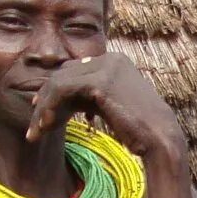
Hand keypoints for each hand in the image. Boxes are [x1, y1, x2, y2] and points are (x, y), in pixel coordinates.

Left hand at [24, 49, 187, 163]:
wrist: (160, 139)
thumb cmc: (140, 129)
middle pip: (64, 74)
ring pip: (58, 82)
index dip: (55, 90)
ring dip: (44, 108)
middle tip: (35, 124)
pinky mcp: (100, 81)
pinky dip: (49, 107)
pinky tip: (46, 125)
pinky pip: (62, 90)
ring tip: (37, 131)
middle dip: (46, 100)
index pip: (74, 70)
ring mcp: (106, 67)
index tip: (42, 111)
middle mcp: (110, 58)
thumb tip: (66, 101)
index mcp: (115, 61)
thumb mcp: (112, 106)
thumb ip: (92, 97)